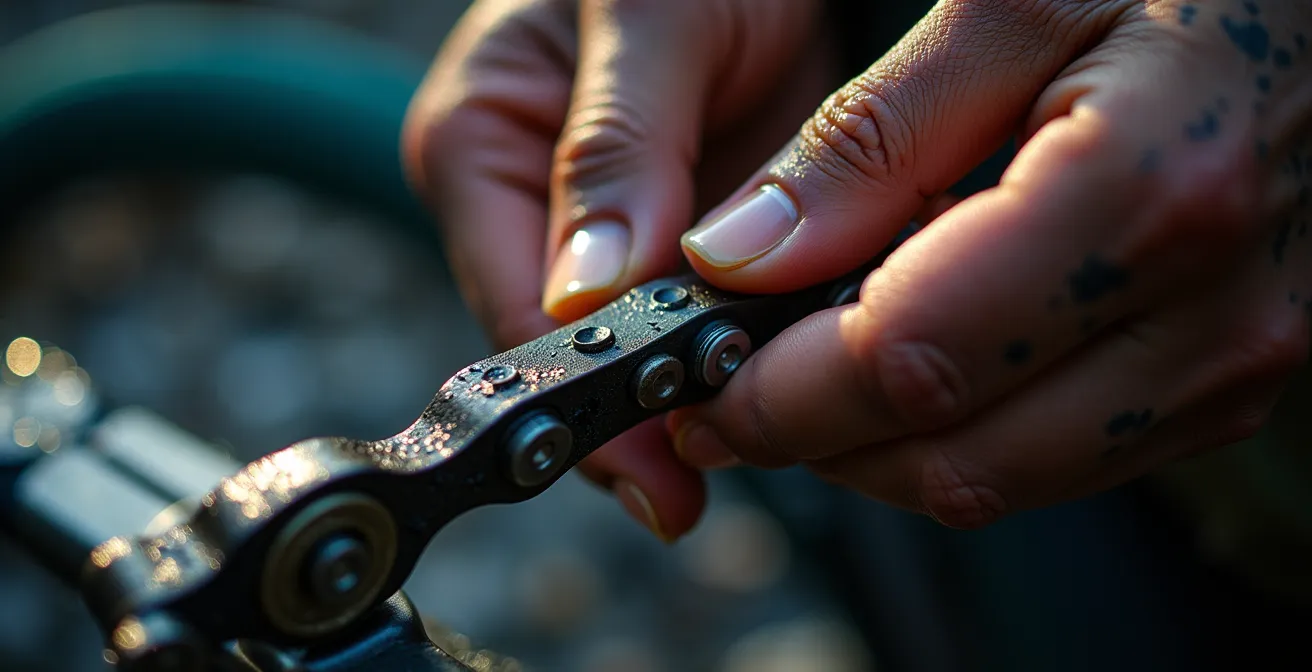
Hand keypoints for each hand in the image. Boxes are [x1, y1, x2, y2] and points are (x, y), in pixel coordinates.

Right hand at [402, 0, 837, 538]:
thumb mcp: (646, 11)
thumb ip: (614, 146)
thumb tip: (582, 296)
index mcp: (481, 147)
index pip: (517, 308)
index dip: (585, 393)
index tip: (658, 456)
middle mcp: (540, 207)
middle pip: (583, 350)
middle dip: (657, 410)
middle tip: (738, 449)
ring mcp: (623, 232)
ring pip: (655, 351)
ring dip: (718, 391)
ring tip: (788, 422)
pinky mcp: (697, 240)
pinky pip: (724, 320)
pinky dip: (763, 348)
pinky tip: (810, 369)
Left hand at [671, 0, 1311, 528]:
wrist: (1311, 18)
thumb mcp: (1008, 5)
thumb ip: (864, 143)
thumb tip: (737, 258)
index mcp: (1143, 196)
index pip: (910, 362)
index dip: (780, 394)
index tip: (698, 380)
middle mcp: (1208, 314)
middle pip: (950, 457)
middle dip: (814, 439)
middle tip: (733, 387)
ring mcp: (1230, 365)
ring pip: (999, 480)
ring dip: (877, 448)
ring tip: (809, 370)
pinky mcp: (1222, 387)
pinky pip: (1057, 462)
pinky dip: (956, 433)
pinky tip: (912, 361)